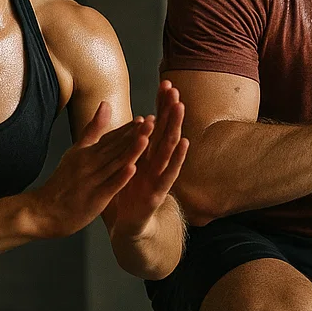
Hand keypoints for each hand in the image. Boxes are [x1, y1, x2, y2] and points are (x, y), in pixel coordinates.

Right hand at [28, 102, 150, 238]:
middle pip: (115, 147)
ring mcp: (92, 180)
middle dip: (135, 134)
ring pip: (114, 163)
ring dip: (131, 151)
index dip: (128, 128)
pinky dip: (120, 177)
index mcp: (86, 152)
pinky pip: (109, 186)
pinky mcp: (94, 198)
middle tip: (153, 121)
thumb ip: (91, 130)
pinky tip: (132, 169)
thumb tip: (105, 104)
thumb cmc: (62, 183)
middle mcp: (89, 163)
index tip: (145, 118)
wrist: (44, 211)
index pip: (110, 137)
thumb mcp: (75, 152)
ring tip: (146, 138)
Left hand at [108, 80, 189, 239]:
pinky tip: (184, 143)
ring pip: (169, 148)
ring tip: (180, 107)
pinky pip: (169, 173)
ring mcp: (160, 177)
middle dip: (170, 110)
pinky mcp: (158, 193)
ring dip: (175, 127)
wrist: (128, 227)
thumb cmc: (129, 194)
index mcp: (147, 156)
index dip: (161, 106)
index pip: (156, 125)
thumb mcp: (127, 165)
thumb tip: (136, 120)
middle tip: (175, 89)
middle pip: (165, 132)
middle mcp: (157, 164)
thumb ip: (131, 144)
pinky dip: (177, 158)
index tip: (165, 83)